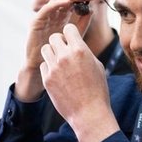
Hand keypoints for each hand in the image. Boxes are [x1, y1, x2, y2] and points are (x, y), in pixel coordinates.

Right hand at [14, 0, 97, 101]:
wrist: (44, 71)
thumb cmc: (59, 56)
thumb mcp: (74, 38)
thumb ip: (82, 25)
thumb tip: (91, 11)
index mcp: (62, 19)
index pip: (74, 4)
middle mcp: (53, 17)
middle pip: (67, 1)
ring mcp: (44, 19)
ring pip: (56, 3)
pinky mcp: (36, 23)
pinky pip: (45, 10)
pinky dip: (56, 5)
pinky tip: (67, 3)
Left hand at [40, 24, 119, 141]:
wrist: (89, 112)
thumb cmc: (97, 90)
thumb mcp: (97, 66)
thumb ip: (85, 52)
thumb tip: (77, 45)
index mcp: (80, 50)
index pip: (68, 28)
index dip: (71, 33)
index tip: (72, 39)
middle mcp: (65, 56)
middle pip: (54, 37)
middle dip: (59, 42)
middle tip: (64, 50)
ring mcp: (54, 68)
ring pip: (45, 49)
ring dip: (52, 53)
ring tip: (60, 62)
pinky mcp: (47, 79)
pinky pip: (43, 65)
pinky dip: (49, 67)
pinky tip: (58, 75)